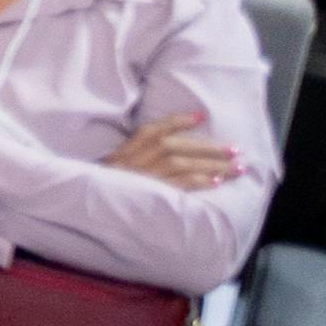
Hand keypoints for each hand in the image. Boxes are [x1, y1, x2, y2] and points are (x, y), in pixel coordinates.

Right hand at [102, 112, 240, 191]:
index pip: (151, 131)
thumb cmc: (106, 189)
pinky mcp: (149, 196)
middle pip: (173, 147)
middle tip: (235, 149)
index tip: (201, 116)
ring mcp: (141, 179)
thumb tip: (171, 147)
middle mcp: (132, 162)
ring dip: (211, 165)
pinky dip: (198, 182)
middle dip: (206, 147)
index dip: (177, 122)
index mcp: (123, 152)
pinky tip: (216, 182)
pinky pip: (177, 186)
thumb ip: (136, 156)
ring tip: (236, 168)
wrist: (90, 209)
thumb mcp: (114, 167)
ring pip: (180, 165)